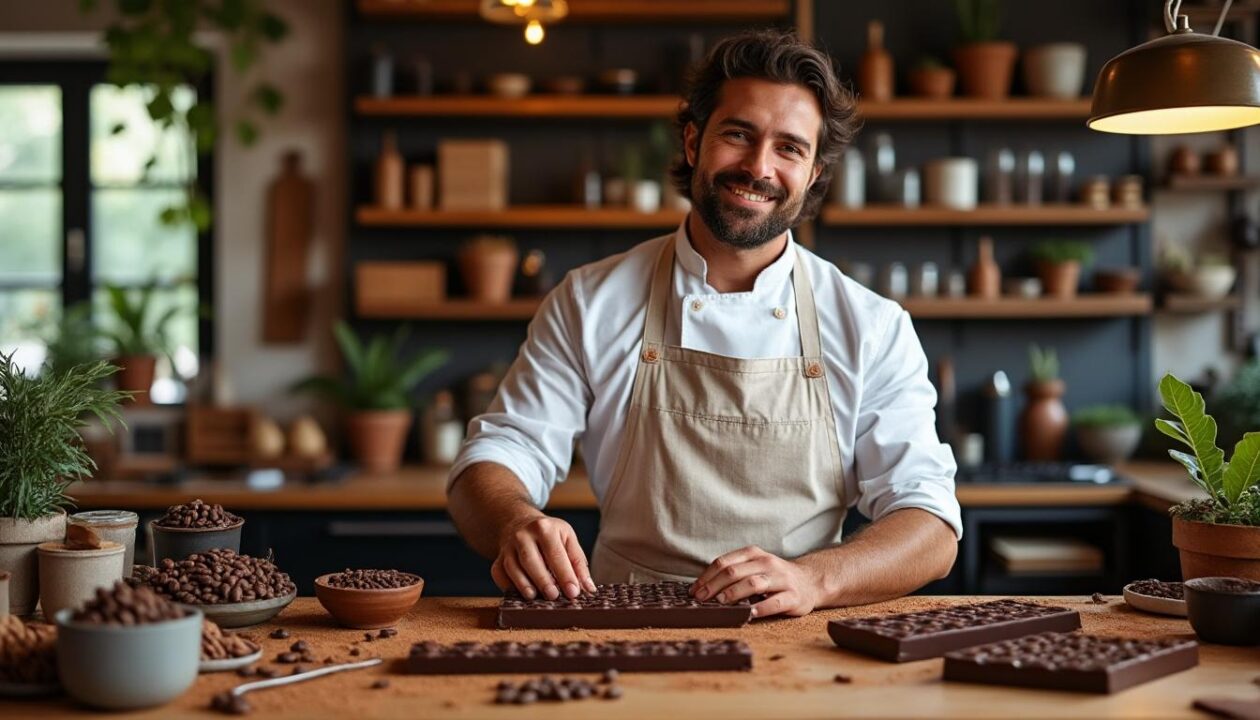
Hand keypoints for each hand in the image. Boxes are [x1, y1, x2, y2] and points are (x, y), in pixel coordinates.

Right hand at [491, 514, 596, 600]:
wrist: (519, 523)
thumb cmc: (549, 535)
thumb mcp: (567, 539)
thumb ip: (578, 563)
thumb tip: (589, 588)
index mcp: (545, 528)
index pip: (556, 554)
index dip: (565, 574)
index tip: (574, 592)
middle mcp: (523, 535)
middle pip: (531, 560)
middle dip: (543, 580)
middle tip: (554, 596)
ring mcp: (507, 547)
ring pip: (513, 568)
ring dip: (524, 585)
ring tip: (535, 597)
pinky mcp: (497, 559)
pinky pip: (499, 573)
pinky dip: (507, 585)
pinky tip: (519, 594)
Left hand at [690, 545, 826, 618]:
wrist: (810, 582)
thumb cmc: (774, 577)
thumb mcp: (754, 567)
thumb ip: (734, 572)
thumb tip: (702, 588)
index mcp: (754, 554)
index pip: (725, 562)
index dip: (707, 576)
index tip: (694, 591)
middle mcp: (767, 563)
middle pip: (735, 572)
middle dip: (714, 586)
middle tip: (701, 599)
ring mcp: (781, 579)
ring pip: (753, 583)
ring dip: (734, 593)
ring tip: (720, 603)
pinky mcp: (793, 596)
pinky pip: (774, 602)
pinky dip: (760, 608)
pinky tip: (749, 614)